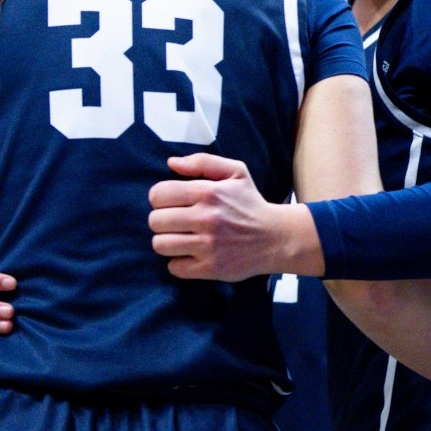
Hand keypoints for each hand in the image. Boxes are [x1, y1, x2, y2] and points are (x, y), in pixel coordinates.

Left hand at [148, 154, 309, 280]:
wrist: (275, 238)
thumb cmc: (250, 203)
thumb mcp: (235, 172)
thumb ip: (202, 162)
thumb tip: (171, 163)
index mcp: (208, 192)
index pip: (158, 195)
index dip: (160, 198)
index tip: (170, 203)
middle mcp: (206, 218)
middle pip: (155, 221)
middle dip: (161, 221)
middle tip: (176, 223)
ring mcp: (208, 245)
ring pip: (160, 245)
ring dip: (166, 242)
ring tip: (180, 238)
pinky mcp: (210, 268)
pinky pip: (174, 267)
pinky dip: (179, 263)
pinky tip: (191, 255)